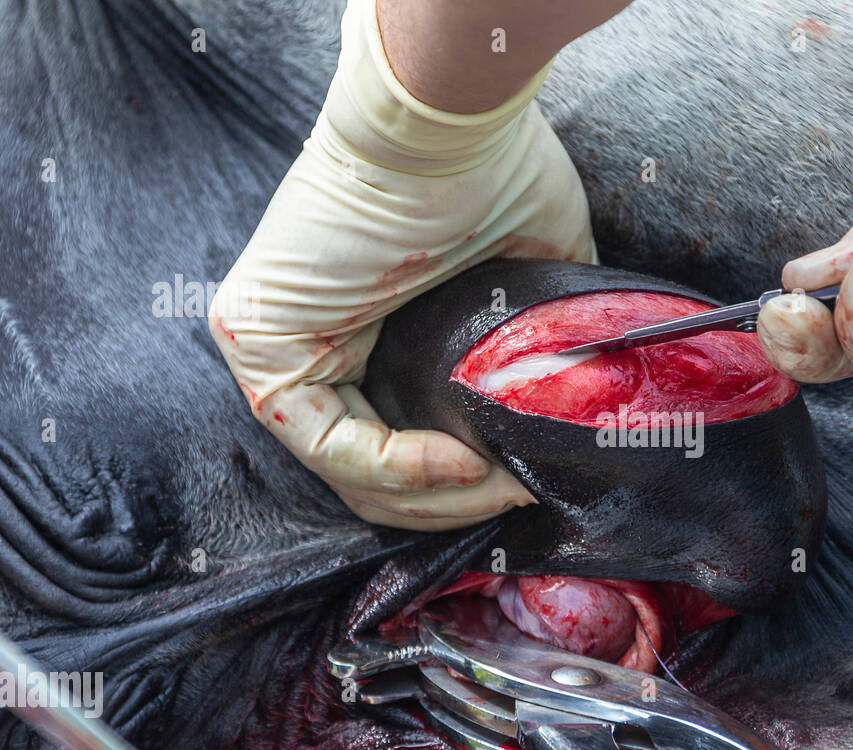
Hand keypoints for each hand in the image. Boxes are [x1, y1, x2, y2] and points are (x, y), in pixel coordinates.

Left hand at [208, 0, 596, 529]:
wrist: (450, 118)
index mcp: (369, 333)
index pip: (399, 446)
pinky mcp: (260, 342)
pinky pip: (329, 442)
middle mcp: (315, 346)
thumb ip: (533, 353)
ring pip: (350, 473)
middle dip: (454, 504)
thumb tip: (569, 418)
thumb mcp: (529, 286)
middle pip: (374, 477)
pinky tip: (462, 462)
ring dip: (436, 496)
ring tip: (501, 482)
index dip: (465, 486)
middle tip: (520, 494)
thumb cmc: (489, 175)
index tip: (526, 481)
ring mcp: (278, 347)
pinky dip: (401, 467)